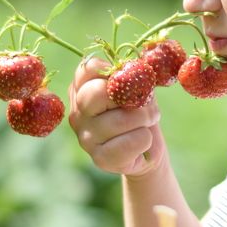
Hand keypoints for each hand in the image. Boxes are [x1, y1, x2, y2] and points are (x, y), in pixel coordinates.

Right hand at [68, 57, 164, 175]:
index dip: (115, 71)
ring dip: (145, 119)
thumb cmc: (141, 112)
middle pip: (97, 92)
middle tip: (146, 105)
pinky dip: (145, 140)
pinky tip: (142, 142)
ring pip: (119, 119)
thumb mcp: (138, 88)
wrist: (148, 149)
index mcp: (82, 89)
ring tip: (147, 123)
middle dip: (131, 96)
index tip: (132, 80)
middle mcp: (78, 112)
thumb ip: (133, 76)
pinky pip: (129, 142)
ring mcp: (85, 137)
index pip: (88, 68)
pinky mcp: (100, 158)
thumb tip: (135, 69)